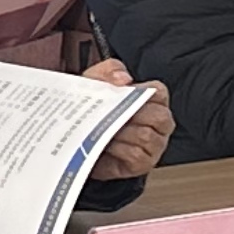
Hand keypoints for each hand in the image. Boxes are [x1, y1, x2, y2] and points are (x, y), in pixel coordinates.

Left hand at [81, 59, 175, 182]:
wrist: (74, 139)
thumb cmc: (91, 110)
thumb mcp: (94, 82)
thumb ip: (108, 71)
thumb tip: (123, 78)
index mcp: (152, 99)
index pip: (159, 92)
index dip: (140, 92)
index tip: (121, 94)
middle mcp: (158, 122)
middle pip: (159, 116)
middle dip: (131, 114)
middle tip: (109, 114)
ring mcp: (154, 144)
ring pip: (147, 136)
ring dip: (122, 132)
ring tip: (103, 130)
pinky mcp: (142, 163)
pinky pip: (138, 156)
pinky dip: (120, 150)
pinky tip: (106, 146)